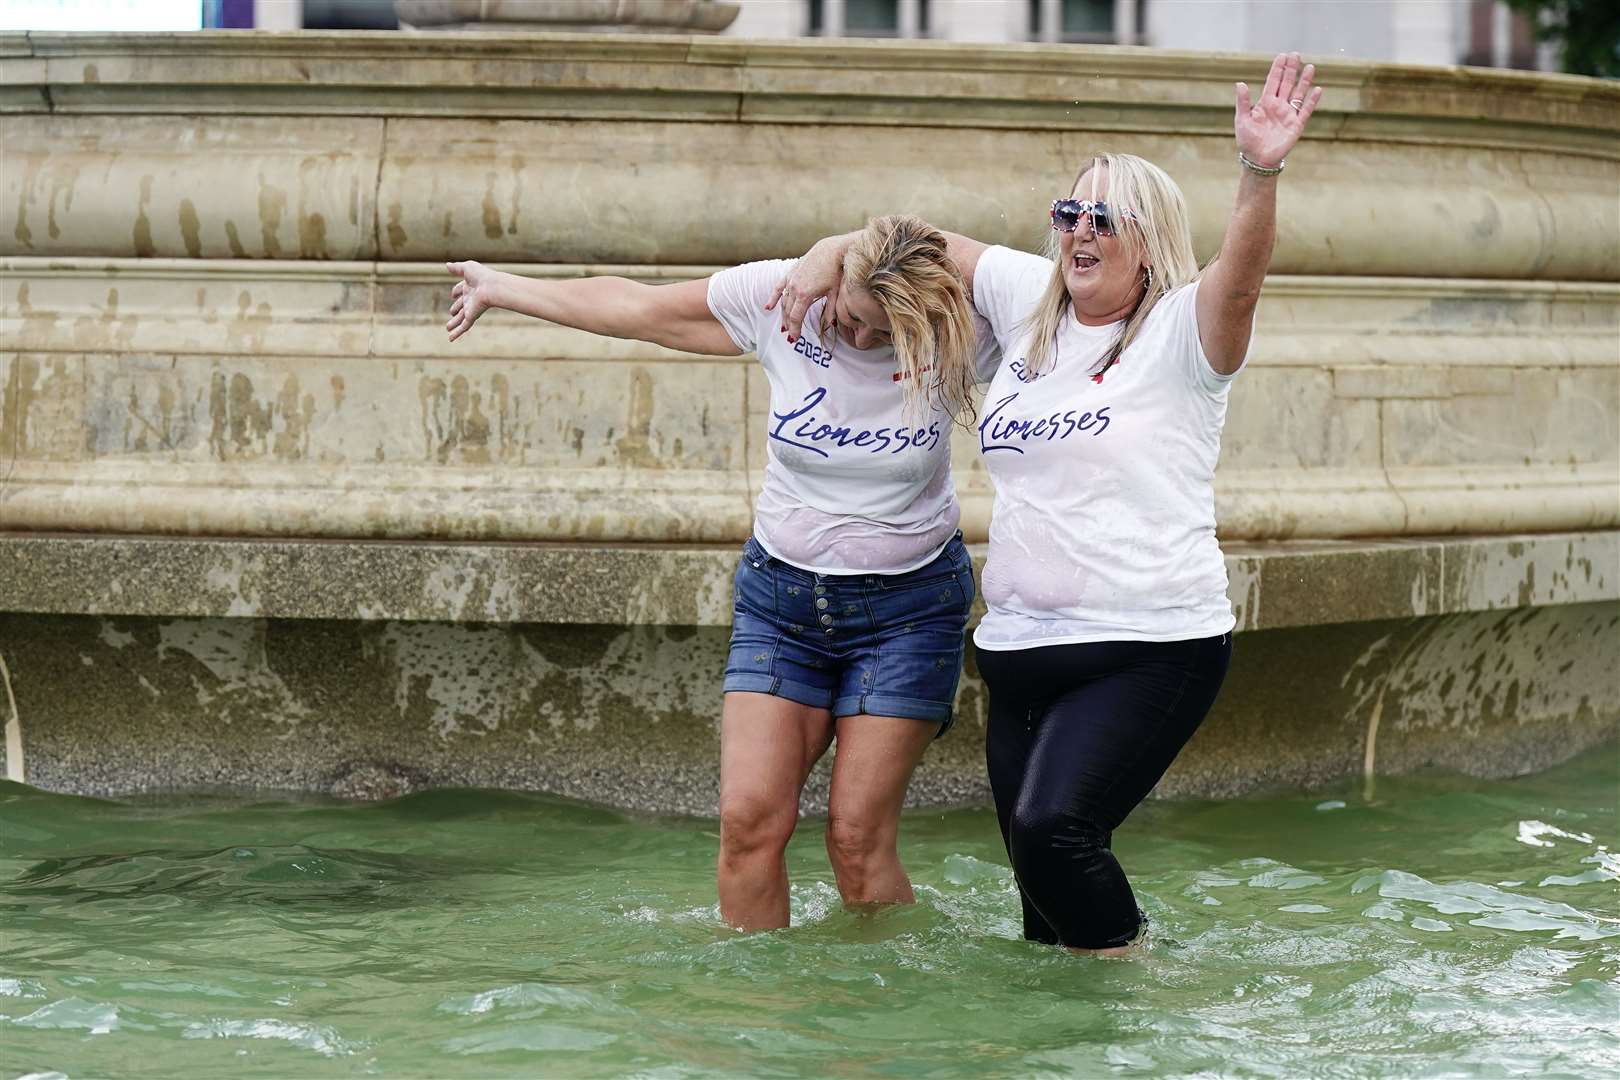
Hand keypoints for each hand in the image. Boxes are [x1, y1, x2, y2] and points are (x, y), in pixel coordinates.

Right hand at [445, 260, 495, 342]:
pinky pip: (463, 327)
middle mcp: (470, 298)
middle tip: (452, 312)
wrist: (492, 287)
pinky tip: (450, 339)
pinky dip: (456, 333)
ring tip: (448, 328)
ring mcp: (471, 308)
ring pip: (460, 318)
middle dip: (456, 308)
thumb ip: (456, 268)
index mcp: (470, 286)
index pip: (460, 290)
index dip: (456, 292)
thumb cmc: (482, 276)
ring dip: (454, 323)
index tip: (453, 294)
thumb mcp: (466, 268)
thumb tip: (447, 265)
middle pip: (461, 305)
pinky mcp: (472, 316)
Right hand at [765, 234, 849, 341]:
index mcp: (805, 295)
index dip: (794, 330)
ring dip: (782, 315)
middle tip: (790, 336)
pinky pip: (778, 288)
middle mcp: (795, 288)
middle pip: (788, 312)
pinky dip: (773, 298)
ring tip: (784, 326)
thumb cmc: (835, 271)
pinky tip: (768, 308)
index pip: (795, 318)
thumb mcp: (835, 293)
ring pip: (783, 301)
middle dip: (789, 325)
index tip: (794, 339)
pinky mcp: (790, 273)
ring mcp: (791, 280)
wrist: (831, 251)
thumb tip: (831, 324)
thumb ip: (831, 310)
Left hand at [1234, 52, 1320, 169]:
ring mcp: (1289, 114)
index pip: (1273, 81)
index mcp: (1265, 103)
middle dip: (1291, 69)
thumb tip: (1240, 83)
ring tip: (1309, 66)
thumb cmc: (1248, 140)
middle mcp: (1279, 106)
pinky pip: (1306, 111)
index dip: (1278, 69)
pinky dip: (1312, 101)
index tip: (1282, 56)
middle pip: (1287, 83)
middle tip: (1295, 54)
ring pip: (1298, 93)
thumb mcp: (1242, 119)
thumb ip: (1243, 102)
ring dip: (1304, 81)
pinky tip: (1317, 90)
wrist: (1257, 159)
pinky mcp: (1296, 125)